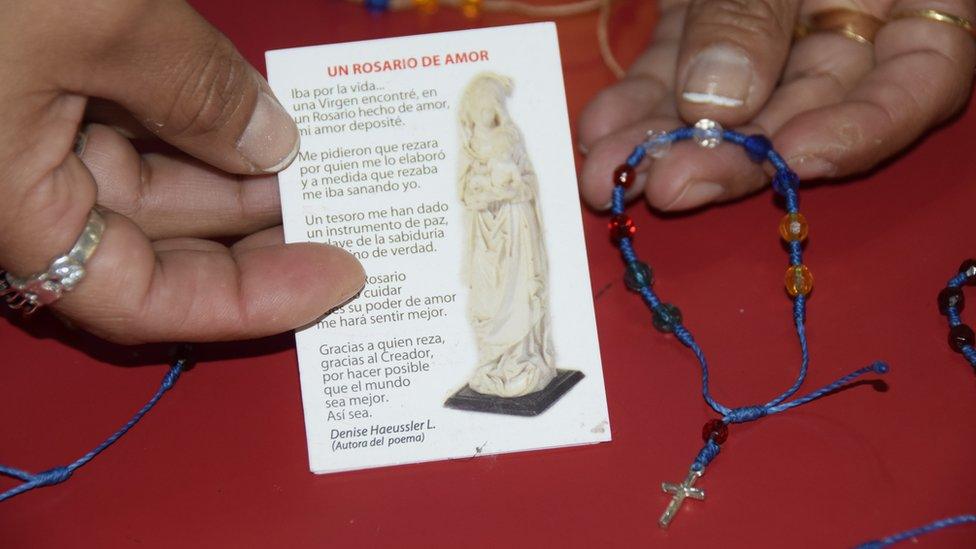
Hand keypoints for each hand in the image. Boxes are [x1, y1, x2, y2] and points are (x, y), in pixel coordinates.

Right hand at [0, 0, 363, 343]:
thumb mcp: (98, 19)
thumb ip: (195, 90)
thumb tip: (271, 140)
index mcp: (10, 204)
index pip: (141, 300)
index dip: (248, 301)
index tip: (338, 273)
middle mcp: (15, 180)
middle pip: (158, 242)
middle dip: (255, 230)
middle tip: (344, 210)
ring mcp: (27, 125)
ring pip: (152, 177)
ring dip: (237, 169)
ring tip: (320, 158)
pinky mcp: (39, 73)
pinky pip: (133, 116)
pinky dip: (197, 113)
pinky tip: (259, 106)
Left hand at [578, 0, 974, 210]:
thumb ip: (758, 6)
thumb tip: (720, 101)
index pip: (916, 81)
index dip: (864, 129)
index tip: (795, 160)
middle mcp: (850, 11)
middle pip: (807, 104)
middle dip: (733, 154)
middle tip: (663, 188)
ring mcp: (776, 16)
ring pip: (733, 96)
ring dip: (667, 138)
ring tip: (606, 174)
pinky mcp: (711, 10)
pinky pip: (681, 63)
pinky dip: (642, 97)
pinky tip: (603, 127)